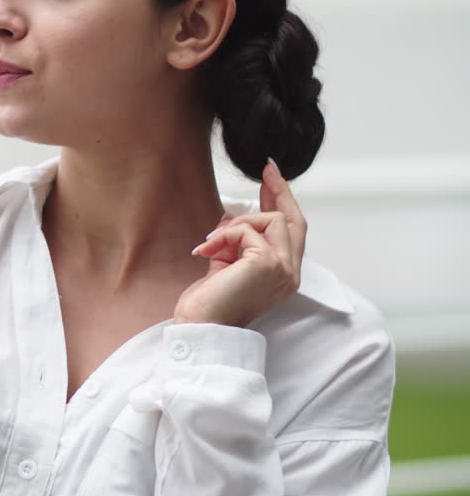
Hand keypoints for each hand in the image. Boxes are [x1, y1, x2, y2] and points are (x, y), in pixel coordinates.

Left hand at [174, 159, 306, 326]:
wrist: (202, 326)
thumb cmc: (210, 301)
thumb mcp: (226, 263)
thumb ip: (236, 240)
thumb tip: (233, 212)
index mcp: (283, 274)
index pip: (292, 231)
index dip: (284, 202)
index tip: (273, 178)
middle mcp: (290, 272)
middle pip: (293, 220)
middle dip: (280, 191)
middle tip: (266, 169)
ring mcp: (283, 268)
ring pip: (270, 219)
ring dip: (235, 225)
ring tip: (211, 243)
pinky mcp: (267, 263)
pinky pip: (245, 230)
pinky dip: (222, 235)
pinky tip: (204, 250)